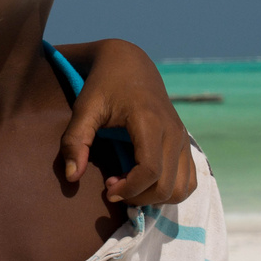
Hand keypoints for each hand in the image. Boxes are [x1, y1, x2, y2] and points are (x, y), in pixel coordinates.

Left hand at [58, 39, 196, 205]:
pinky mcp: (185, 143)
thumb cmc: (104, 85)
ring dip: (154, 197)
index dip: (129, 189)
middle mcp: (174, 132)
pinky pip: (189, 181)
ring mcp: (183, 138)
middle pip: (166, 186)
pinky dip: (169, 190)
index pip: (150, 171)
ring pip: (181, 188)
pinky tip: (144, 182)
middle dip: (138, 197)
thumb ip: (75, 141)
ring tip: (129, 185)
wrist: (131, 63)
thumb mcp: (84, 108)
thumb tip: (72, 177)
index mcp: (150, 122)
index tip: (107, 189)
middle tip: (113, 188)